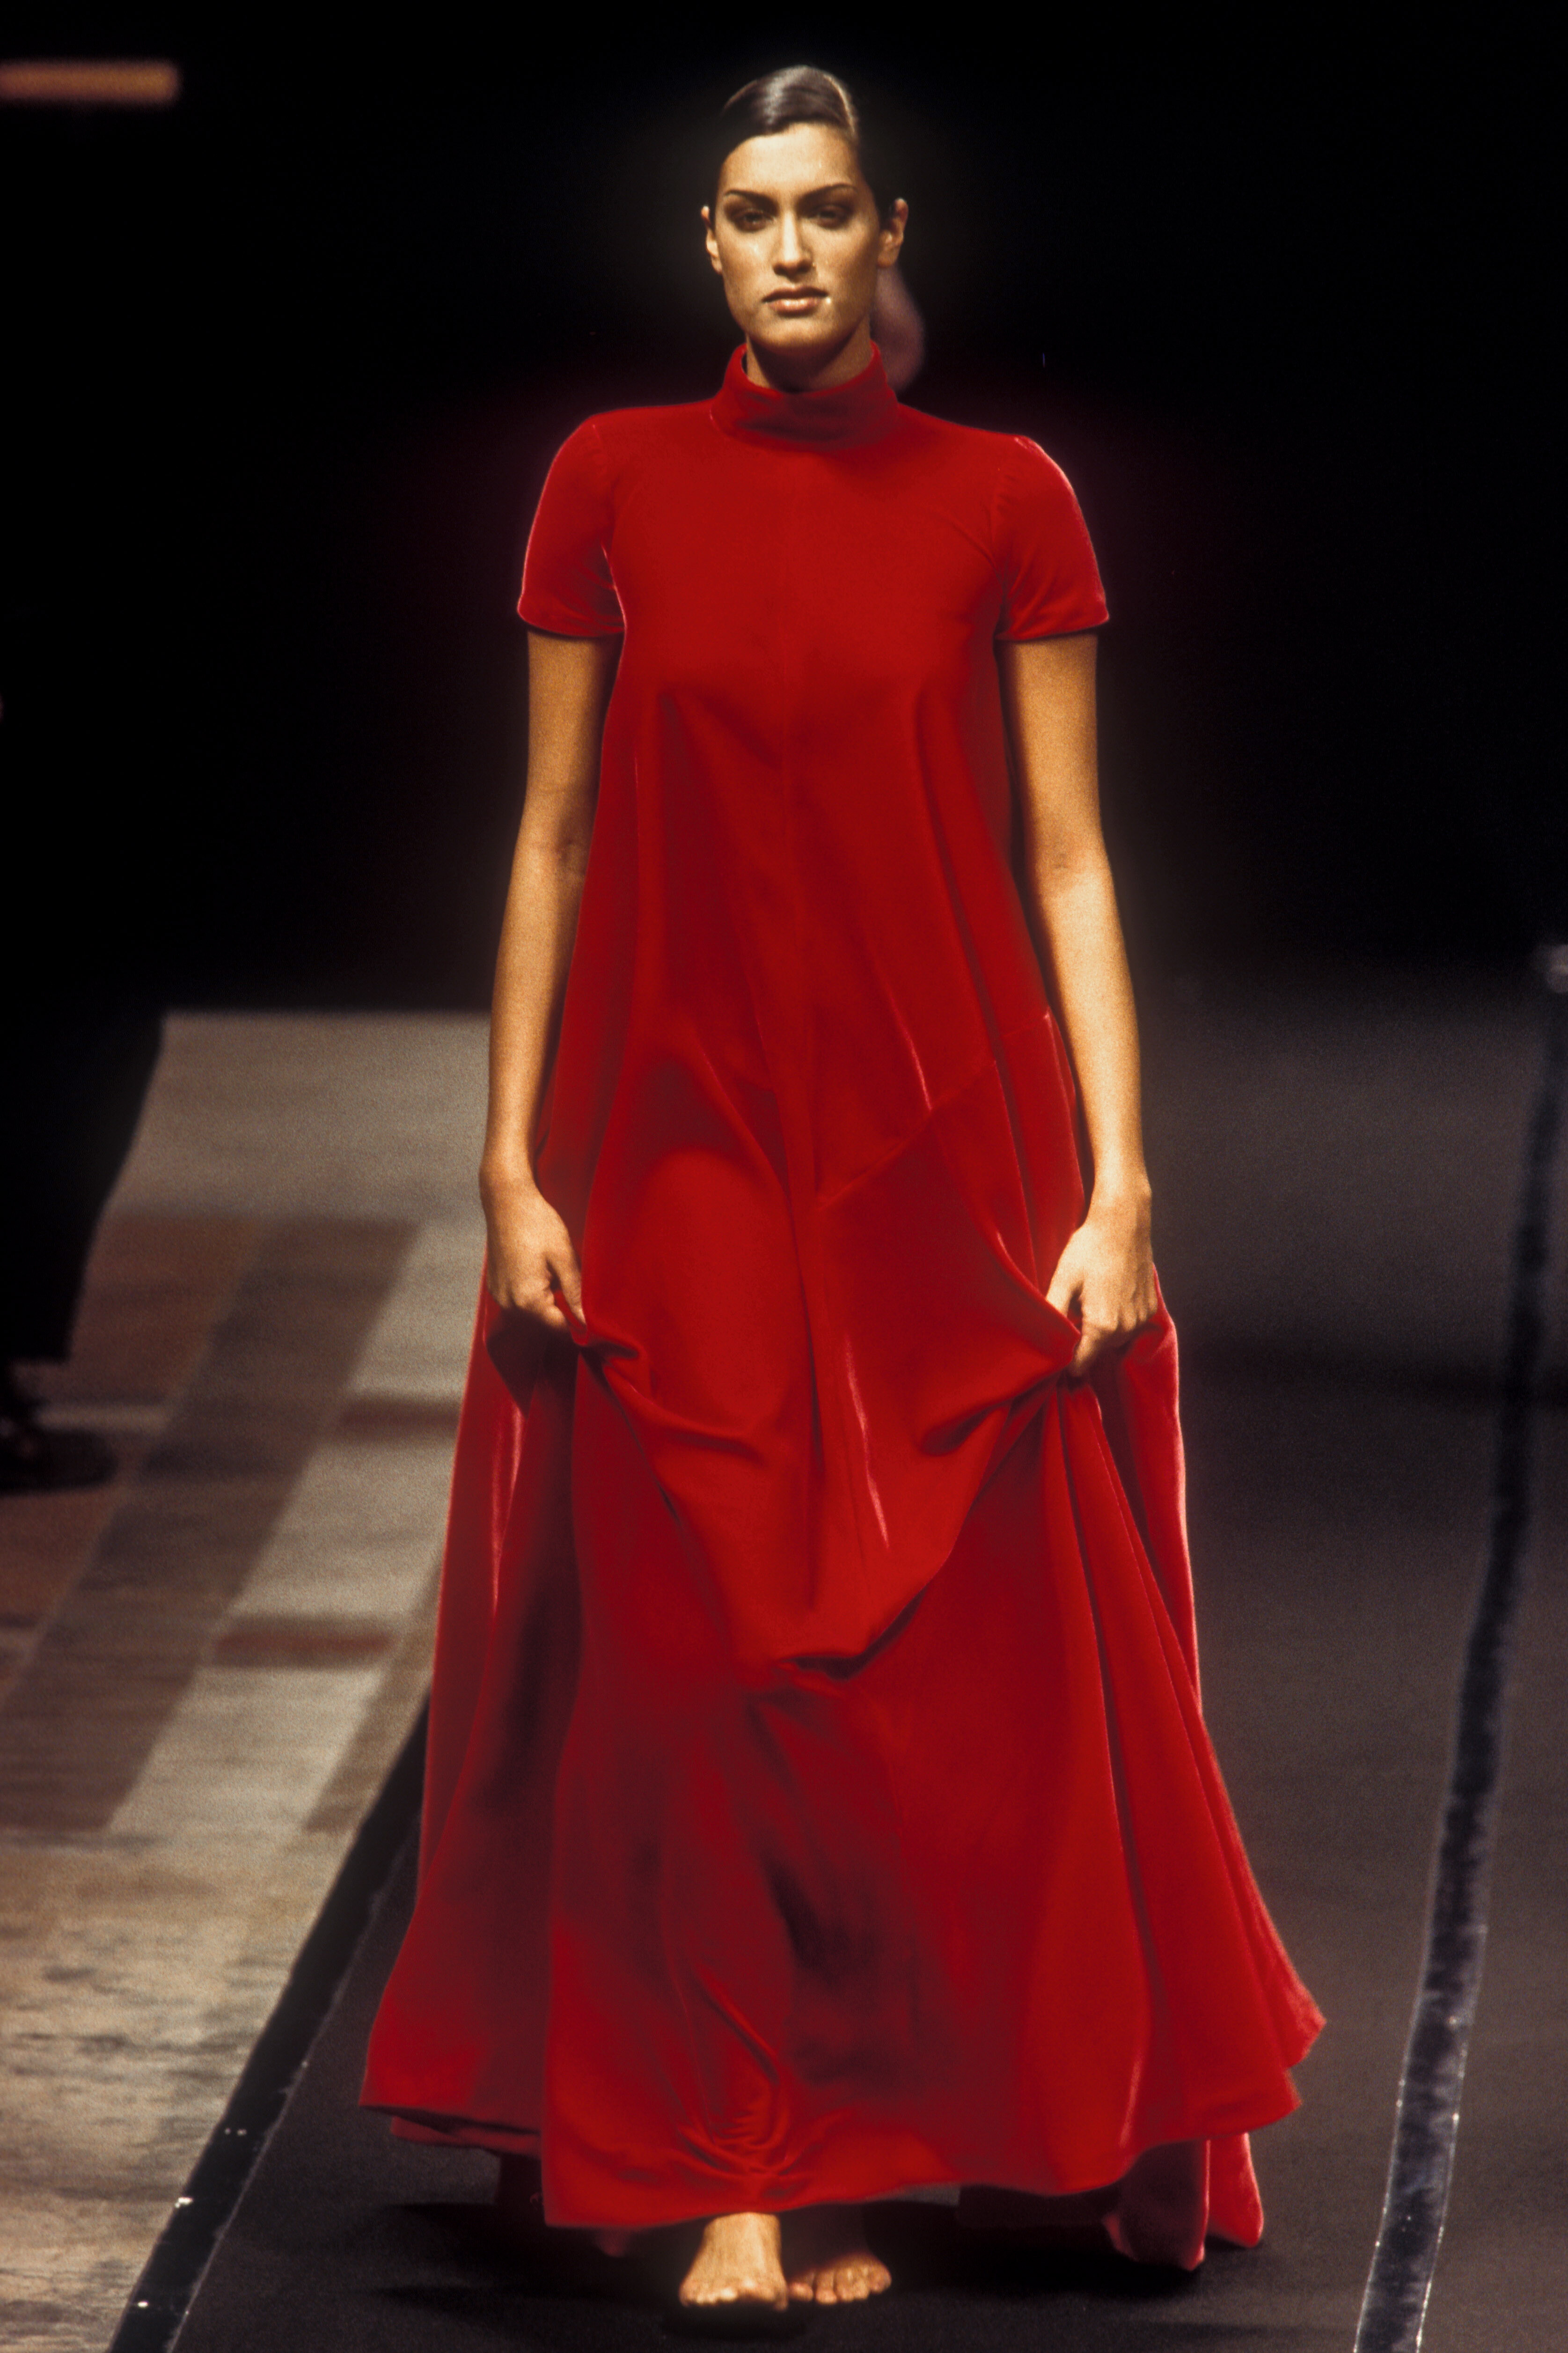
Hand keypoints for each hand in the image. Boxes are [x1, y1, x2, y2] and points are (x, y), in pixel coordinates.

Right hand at [479, 1164, 582, 1331]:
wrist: (507, 1200)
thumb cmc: (537, 1224)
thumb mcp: (564, 1258)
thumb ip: (575, 1293)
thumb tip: (587, 1321)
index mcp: (527, 1300)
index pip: (559, 1328)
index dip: (579, 1323)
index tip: (593, 1314)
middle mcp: (508, 1303)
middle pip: (545, 1321)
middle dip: (563, 1309)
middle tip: (575, 1283)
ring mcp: (498, 1294)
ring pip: (532, 1311)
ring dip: (548, 1300)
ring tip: (557, 1272)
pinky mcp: (495, 1285)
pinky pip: (519, 1299)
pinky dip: (533, 1292)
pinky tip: (541, 1269)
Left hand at [1045, 1188, 1156, 1379]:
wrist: (1122, 1223)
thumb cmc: (1089, 1249)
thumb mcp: (1063, 1281)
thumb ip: (1054, 1315)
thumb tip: (1048, 1344)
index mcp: (1102, 1325)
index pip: (1082, 1363)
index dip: (1067, 1361)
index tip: (1057, 1351)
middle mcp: (1126, 1327)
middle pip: (1098, 1350)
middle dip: (1084, 1339)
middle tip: (1073, 1312)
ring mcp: (1142, 1318)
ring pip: (1115, 1338)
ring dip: (1102, 1329)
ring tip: (1090, 1300)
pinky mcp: (1151, 1307)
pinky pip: (1130, 1324)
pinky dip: (1119, 1317)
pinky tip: (1108, 1294)